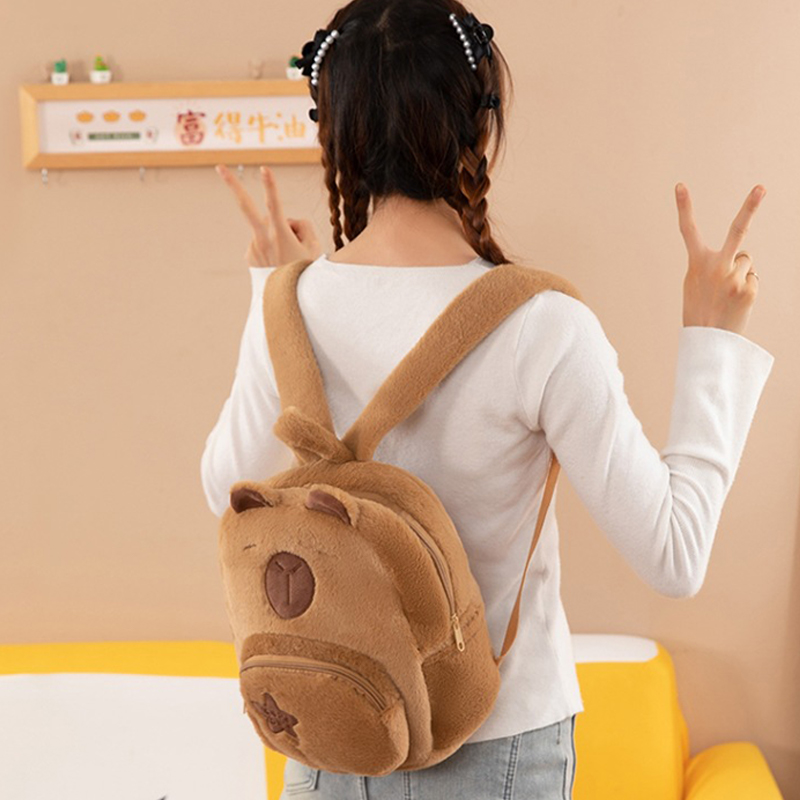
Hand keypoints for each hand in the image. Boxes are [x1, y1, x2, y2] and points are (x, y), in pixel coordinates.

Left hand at [215, 163, 322, 267]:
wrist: (289, 302)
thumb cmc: (306, 272)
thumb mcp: (314, 247)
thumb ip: (303, 224)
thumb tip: (285, 219)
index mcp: (281, 236)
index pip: (275, 206)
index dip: (271, 187)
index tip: (264, 169)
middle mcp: (263, 240)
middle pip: (246, 207)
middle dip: (233, 185)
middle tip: (218, 166)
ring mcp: (253, 248)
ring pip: (265, 227)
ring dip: (276, 232)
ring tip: (288, 255)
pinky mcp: (250, 256)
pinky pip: (262, 240)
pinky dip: (271, 244)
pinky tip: (278, 260)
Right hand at [675, 182, 765, 336]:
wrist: (706, 341)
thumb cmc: (699, 309)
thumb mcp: (695, 284)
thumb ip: (711, 265)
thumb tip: (743, 256)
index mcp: (697, 263)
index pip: (688, 231)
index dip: (684, 207)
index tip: (680, 185)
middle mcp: (716, 266)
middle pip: (737, 230)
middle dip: (750, 206)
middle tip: (761, 187)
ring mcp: (734, 277)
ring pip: (746, 260)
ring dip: (740, 272)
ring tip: (727, 293)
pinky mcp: (748, 289)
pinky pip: (753, 277)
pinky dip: (747, 287)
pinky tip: (735, 301)